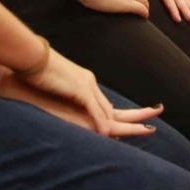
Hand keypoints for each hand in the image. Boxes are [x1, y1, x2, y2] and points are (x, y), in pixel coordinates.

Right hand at [0, 49, 161, 137]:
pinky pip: (93, 110)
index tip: (133, 122)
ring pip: (108, 110)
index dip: (116, 116)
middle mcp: (89, 83)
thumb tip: (68, 97)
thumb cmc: (37, 69)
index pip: (103, 103)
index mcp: (84, 82)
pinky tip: (106, 133)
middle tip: (158, 113)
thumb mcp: (55, 83)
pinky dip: (101, 123)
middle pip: (114, 106)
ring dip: (124, 124)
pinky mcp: (78, 89)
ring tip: (144, 131)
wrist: (31, 56)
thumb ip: (65, 91)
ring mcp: (85, 85)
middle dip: (137, 113)